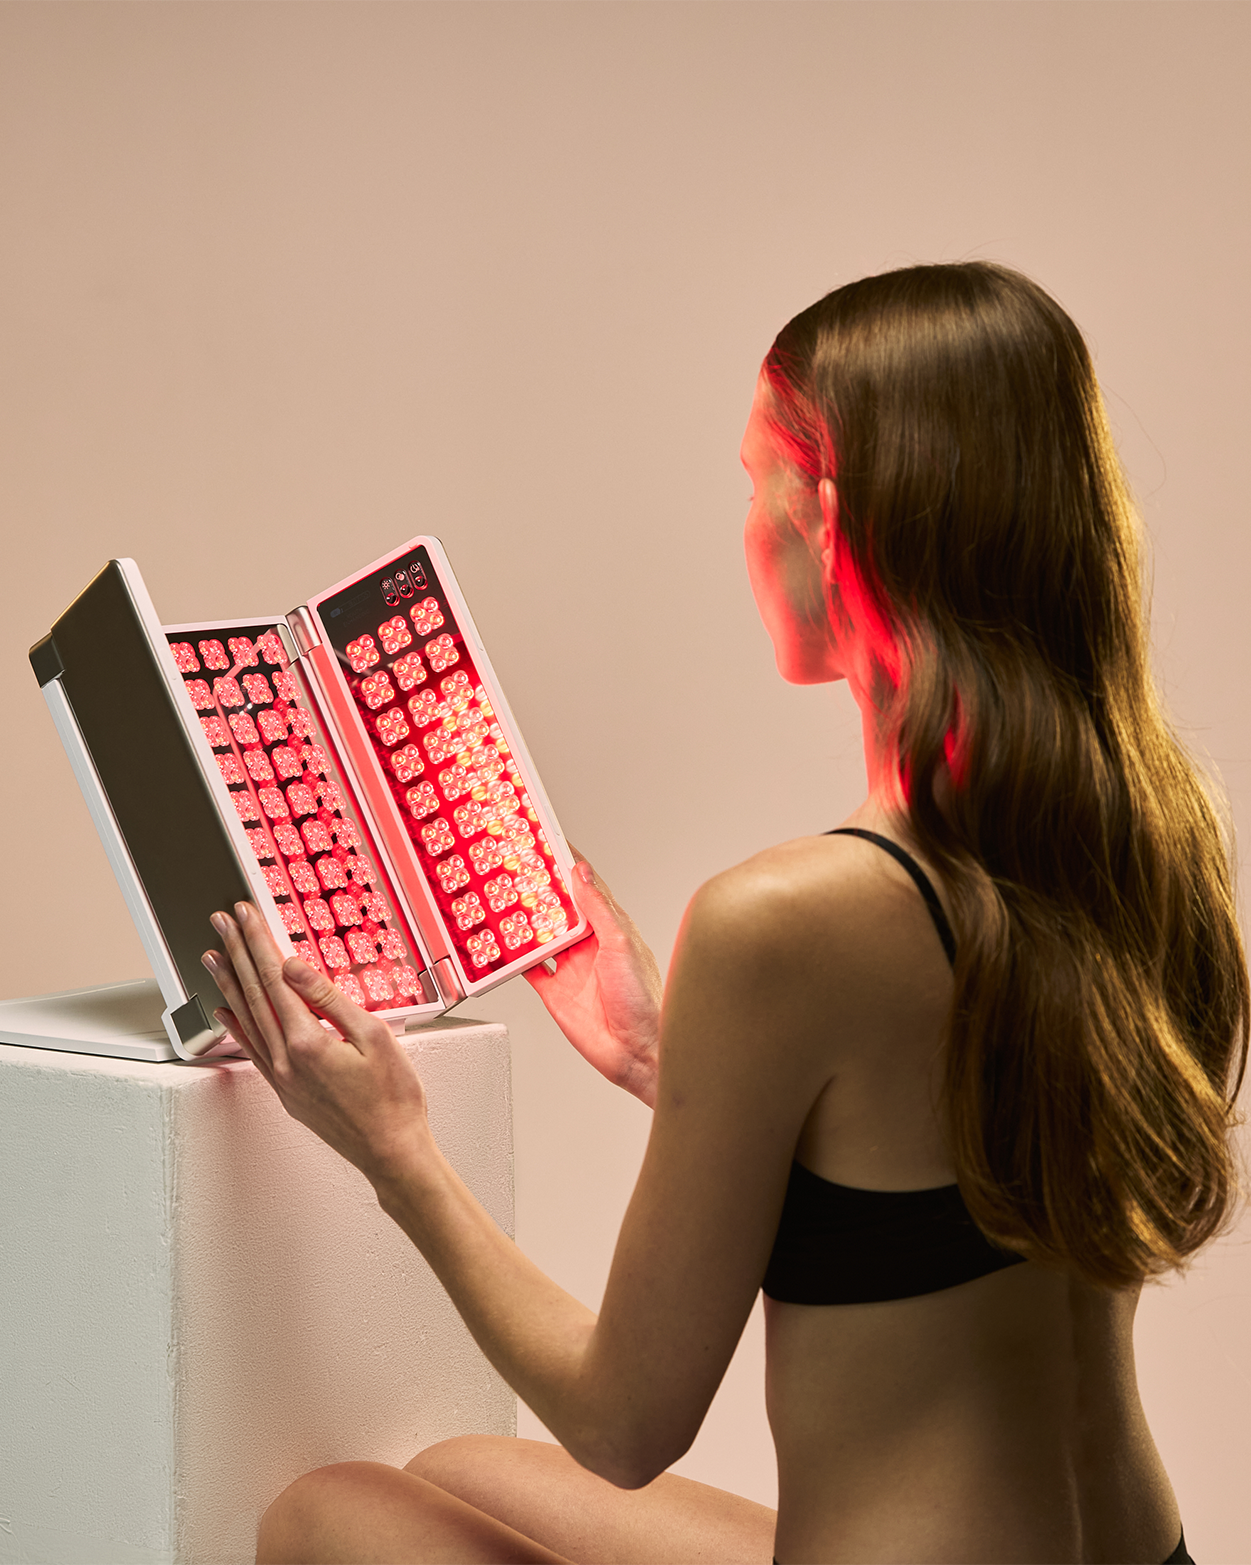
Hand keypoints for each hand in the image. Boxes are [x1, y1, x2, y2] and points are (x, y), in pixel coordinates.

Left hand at [202, 903, 430, 1187]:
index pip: (274, 979)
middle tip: (221, 923)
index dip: (258, 942)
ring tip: (212, 956)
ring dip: (228, 984)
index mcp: (308, 1042)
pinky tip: (224, 1012)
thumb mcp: (374, 1036)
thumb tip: (292, 968)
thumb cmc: (393, 1099)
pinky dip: (235, 1026)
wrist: (392, 1152)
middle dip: (237, 952)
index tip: (245, 916)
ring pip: (246, 1020)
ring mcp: (282, 1078)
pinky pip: (251, 1050)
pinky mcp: (286, 1092)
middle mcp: (286, 1060)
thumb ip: (328, 999)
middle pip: (253, 994)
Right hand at [526, 855, 661, 1106]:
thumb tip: (582, 874)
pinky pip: (529, 970)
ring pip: (541, 937)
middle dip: (539, 891)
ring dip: (524, 921)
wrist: (637, 1051)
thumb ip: (599, 909)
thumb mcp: (621, 944)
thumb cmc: (644, 1001)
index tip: (549, 844)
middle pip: (558, 911)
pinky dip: (514, 958)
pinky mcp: (555, 992)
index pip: (585, 889)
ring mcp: (571, 968)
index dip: (568, 867)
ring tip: (503, 898)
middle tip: (515, 868)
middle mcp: (589, 946)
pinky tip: (502, 945)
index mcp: (610, 929)